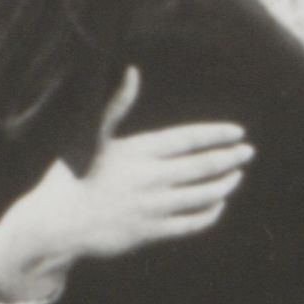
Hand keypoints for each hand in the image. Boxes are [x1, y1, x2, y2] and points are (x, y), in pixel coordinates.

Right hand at [0, 69, 250, 303]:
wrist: (55, 223)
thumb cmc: (72, 174)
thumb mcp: (92, 136)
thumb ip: (117, 106)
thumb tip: (132, 71)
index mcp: (137, 151)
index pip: (187, 139)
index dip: (216, 135)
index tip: (237, 132)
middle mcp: (149, 178)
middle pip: (201, 167)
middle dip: (229, 158)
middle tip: (248, 152)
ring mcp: (151, 207)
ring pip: (200, 195)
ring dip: (223, 185)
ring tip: (236, 175)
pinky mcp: (149, 232)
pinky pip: (189, 224)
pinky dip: (208, 214)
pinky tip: (217, 205)